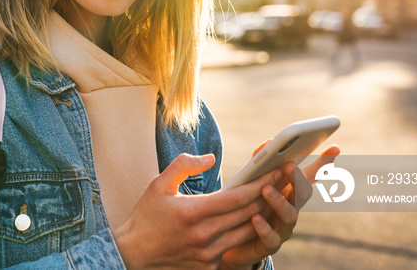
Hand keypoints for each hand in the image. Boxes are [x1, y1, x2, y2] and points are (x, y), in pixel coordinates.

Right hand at [113, 153, 283, 268]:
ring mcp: (207, 254)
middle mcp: (204, 235)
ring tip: (276, 199)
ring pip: (246, 232)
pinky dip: (246, 234)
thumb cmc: (145, 218)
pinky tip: (255, 223)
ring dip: (264, 215)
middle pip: (248, 214)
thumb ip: (184, 165)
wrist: (132, 256)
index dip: (260, 183)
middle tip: (284, 181)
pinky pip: (234, 248)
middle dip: (269, 195)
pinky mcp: (208, 267)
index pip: (237, 197)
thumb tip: (210, 158)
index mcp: (193, 212)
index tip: (275, 171)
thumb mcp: (158, 185)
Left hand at [219, 143, 340, 269]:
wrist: (233, 242)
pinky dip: (264, 227)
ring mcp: (283, 227)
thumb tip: (269, 141)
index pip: (309, 175)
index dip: (323, 163)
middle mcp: (291, 208)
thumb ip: (259, 164)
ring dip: (279, 201)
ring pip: (289, 215)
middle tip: (288, 165)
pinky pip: (270, 237)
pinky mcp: (269, 244)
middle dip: (298, 178)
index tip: (334, 148)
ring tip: (266, 189)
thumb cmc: (245, 207)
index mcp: (288, 191)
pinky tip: (255, 219)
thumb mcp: (250, 183)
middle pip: (302, 193)